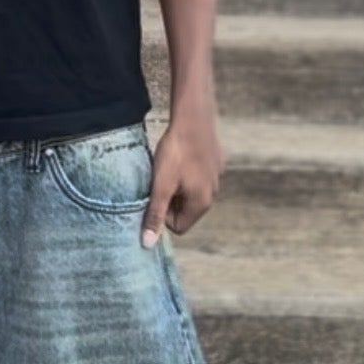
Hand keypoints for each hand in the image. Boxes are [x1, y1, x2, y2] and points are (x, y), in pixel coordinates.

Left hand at [141, 96, 222, 245]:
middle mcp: (212, 195)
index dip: (162, 215)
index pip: (178, 227)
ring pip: (189, 193)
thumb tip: (147, 244)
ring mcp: (216, 178)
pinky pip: (196, 177)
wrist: (193, 118)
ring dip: (176, 186)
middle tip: (159, 181)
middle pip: (185, 211)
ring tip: (168, 168)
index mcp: (201, 204)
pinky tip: (179, 157)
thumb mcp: (160, 186)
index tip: (155, 196)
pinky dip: (185, 172)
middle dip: (169, 200)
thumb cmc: (176, 153)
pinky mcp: (215, 163)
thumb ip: (155, 215)